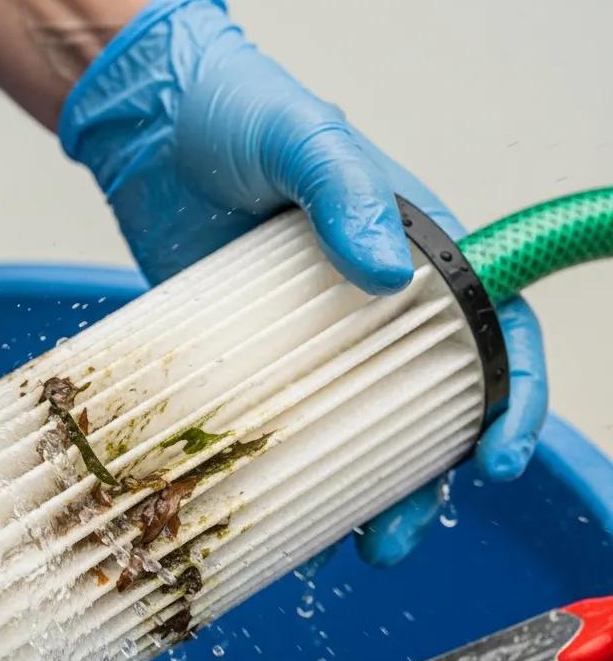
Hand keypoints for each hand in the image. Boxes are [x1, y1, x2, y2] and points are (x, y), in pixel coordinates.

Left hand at [60, 0, 545, 565]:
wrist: (152, 128)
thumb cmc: (236, 114)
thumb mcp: (299, 137)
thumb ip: (343, 192)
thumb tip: (382, 275)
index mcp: (416, 255)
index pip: (492, 332)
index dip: (509, 397)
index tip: (495, 457)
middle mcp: (372, 309)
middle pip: (426, 408)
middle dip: (426, 481)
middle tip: (395, 537)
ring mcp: (310, 340)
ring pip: (356, 431)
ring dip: (361, 494)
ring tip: (349, 546)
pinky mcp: (252, 356)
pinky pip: (282, 423)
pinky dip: (288, 471)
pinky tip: (282, 516)